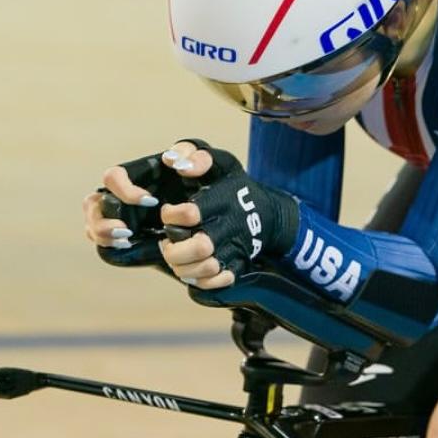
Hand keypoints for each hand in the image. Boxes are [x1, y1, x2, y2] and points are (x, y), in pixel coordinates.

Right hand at [83, 140, 220, 267]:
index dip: (125, 189)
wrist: (211, 212)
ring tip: (126, 239)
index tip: (150, 200)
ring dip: (103, 233)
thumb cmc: (206, 182)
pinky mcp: (122, 235)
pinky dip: (107, 243)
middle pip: (93, 204)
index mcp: (136, 176)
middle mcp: (121, 195)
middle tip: (127, 230)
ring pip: (92, 224)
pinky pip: (101, 240)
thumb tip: (173, 161)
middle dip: (103, 219)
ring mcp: (118, 216)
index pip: (114, 177)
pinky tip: (127, 244)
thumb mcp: (210, 166)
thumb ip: (197, 156)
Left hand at [156, 142, 298, 288]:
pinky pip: (217, 283)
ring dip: (183, 267)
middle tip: (168, 242)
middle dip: (175, 248)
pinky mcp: (238, 266)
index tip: (169, 212)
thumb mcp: (221, 163)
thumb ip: (196, 155)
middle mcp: (230, 226)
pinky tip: (192, 271)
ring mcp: (235, 249)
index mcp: (222, 200)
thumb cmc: (235, 187)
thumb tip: (174, 162)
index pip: (191, 213)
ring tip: (177, 257)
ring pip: (205, 269)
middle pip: (200, 246)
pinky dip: (201, 281)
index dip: (171, 215)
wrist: (268, 215)